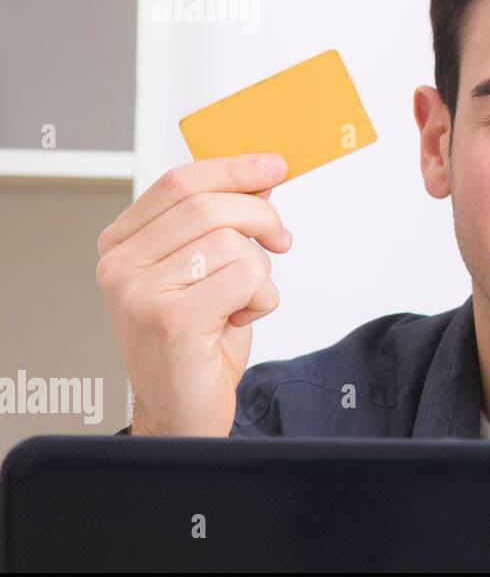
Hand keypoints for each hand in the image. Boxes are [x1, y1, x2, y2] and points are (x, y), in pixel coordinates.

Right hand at [96, 154, 292, 435]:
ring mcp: (140, 293)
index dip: (233, 168)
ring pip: (232, 243)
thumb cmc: (197, 341)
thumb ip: (220, 224)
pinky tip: (240, 319)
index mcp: (122, 244)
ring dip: (259, 273)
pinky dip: (261, 298)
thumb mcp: (206, 270)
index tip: (274, 165)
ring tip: (242, 301)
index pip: (179, 183)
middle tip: (281, 239)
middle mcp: (120, 266)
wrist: (183, 411)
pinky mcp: (171, 319)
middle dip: (262, 217)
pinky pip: (245, 277)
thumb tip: (259, 177)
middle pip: (209, 206)